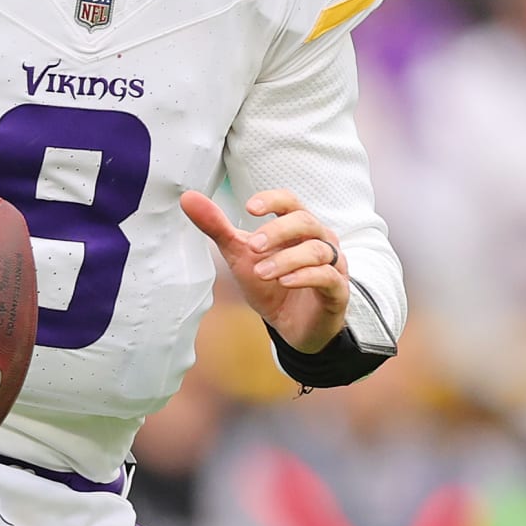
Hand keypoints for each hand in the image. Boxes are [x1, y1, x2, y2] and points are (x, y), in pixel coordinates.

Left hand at [181, 188, 347, 352]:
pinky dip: (306, 277)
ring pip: (316, 250)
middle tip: (251, 246)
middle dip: (277, 231)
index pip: (290, 202)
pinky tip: (285, 282)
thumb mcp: (240, 255)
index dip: (273, 200)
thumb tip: (188, 198)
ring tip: (261, 272)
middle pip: (305, 222)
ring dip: (286, 259)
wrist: (291, 326)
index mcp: (297, 227)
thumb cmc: (271, 284)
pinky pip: (328, 277)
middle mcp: (319, 240)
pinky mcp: (337, 291)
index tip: (249, 208)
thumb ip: (217, 227)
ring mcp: (332, 265)